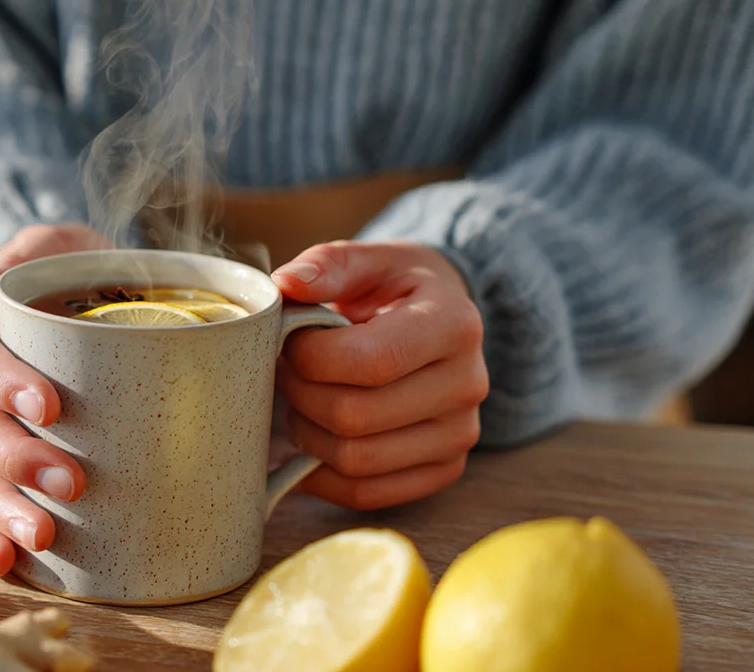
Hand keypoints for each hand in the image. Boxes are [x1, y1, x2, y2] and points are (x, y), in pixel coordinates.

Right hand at [0, 224, 108, 574]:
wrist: (91, 305)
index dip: (0, 381)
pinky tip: (9, 561)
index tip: (50, 406)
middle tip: (72, 480)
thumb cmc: (77, 274)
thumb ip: (32, 249)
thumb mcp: (62, 245)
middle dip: (14, 458)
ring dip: (1, 508)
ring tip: (45, 535)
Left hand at [271, 239, 488, 509]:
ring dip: (307, 434)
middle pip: (355, 417)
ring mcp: (460, 434)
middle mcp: (467, 384)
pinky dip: (322, 475)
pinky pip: (367, 493)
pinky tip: (310, 441)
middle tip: (286, 371)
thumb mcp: (368, 261)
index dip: (310, 356)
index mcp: (454, 324)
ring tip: (301, 399)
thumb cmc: (395, 290)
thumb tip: (287, 285)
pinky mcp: (444, 469)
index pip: (369, 361)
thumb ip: (326, 265)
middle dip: (301, 394)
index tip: (290, 339)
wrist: (440, 322)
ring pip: (356, 460)